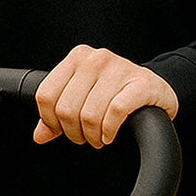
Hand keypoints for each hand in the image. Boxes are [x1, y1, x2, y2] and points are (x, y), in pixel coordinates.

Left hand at [34, 45, 178, 148]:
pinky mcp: (141, 84)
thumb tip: (39, 135)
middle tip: (86, 137)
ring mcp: (120, 68)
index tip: (63, 129)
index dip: (51, 121)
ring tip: (100, 137)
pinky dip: (110, 130)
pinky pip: (115, 112)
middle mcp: (96, 59)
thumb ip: (58, 114)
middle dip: (74, 132)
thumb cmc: (115, 92)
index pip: (46, 95)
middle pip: (66, 109)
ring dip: (93, 136)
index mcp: (77, 58)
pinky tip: (111, 134)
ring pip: (90, 115)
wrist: (155, 89)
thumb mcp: (83, 97)